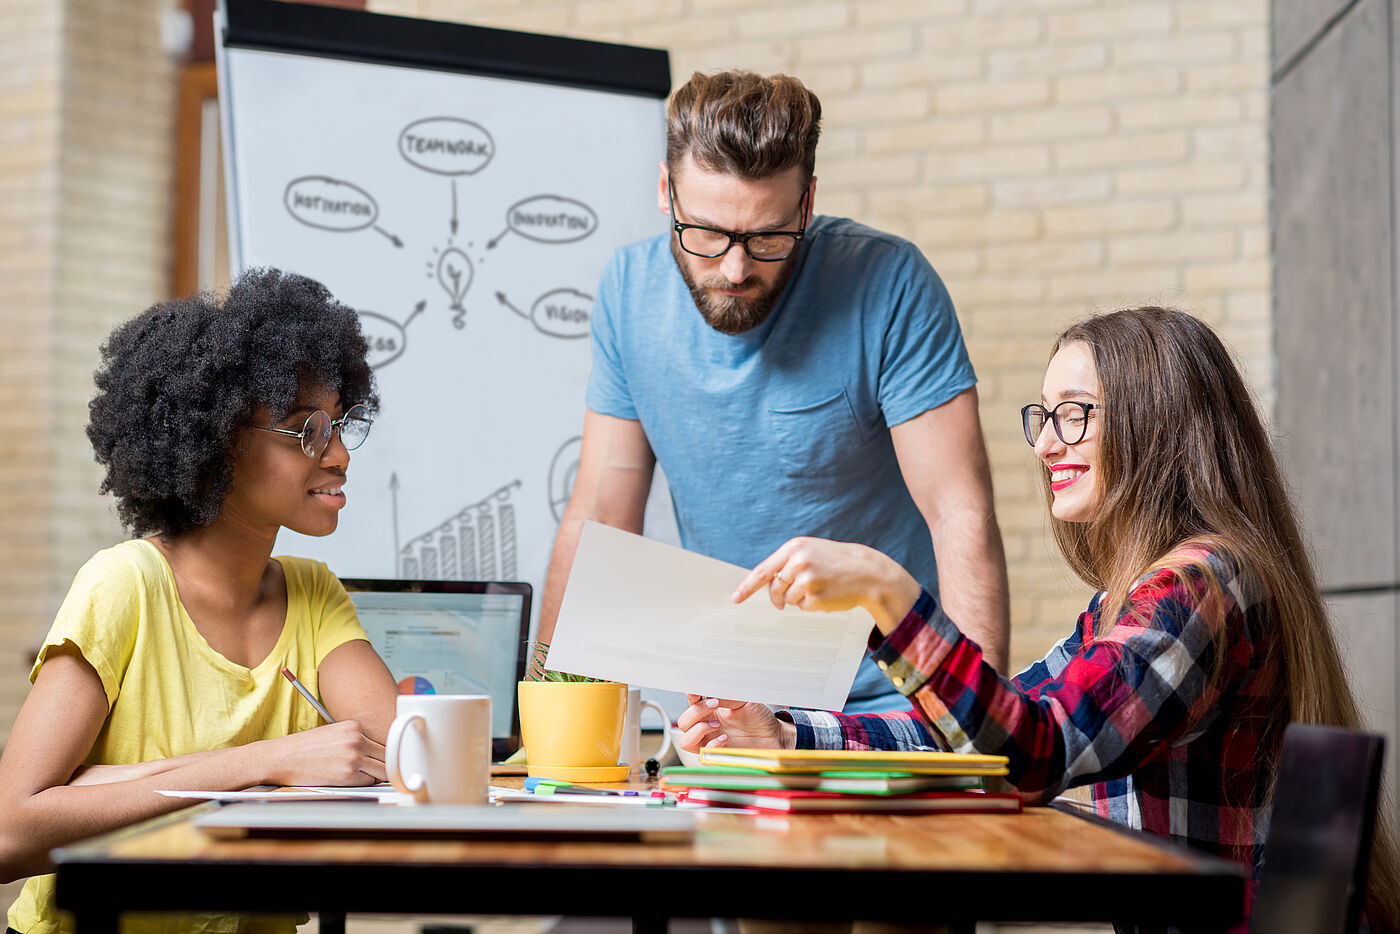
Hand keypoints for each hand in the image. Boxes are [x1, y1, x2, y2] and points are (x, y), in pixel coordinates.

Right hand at [258, 720, 385, 786]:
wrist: (282, 758)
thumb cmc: (305, 748)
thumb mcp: (335, 733)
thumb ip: (357, 740)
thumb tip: (378, 752)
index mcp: (354, 727)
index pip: (385, 741)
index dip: (386, 752)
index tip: (386, 758)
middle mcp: (356, 740)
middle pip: (388, 755)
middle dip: (386, 764)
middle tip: (381, 770)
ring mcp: (353, 757)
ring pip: (382, 770)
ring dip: (378, 775)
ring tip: (366, 775)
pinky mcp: (347, 775)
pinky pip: (369, 782)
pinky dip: (366, 783)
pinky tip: (353, 780)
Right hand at [675, 695, 794, 753]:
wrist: (774, 736)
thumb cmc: (759, 718)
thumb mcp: (744, 701)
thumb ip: (726, 696)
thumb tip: (711, 693)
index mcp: (710, 710)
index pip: (691, 703)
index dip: (690, 697)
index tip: (697, 692)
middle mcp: (707, 726)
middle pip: (683, 722)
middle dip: (696, 712)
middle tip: (714, 705)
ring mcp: (710, 742)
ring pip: (685, 741)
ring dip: (698, 730)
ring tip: (717, 725)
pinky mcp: (717, 756)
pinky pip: (702, 754)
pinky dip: (712, 745)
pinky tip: (725, 739)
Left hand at [731, 537, 922, 634]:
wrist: (868, 572)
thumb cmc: (837, 562)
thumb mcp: (811, 552)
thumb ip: (788, 562)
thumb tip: (766, 582)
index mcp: (795, 548)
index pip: (763, 570)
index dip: (747, 586)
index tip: (736, 597)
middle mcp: (798, 562)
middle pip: (773, 589)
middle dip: (778, 597)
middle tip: (788, 598)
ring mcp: (807, 580)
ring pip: (787, 600)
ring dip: (799, 599)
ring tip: (819, 588)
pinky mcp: (816, 596)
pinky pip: (803, 607)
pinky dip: (812, 605)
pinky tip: (826, 594)